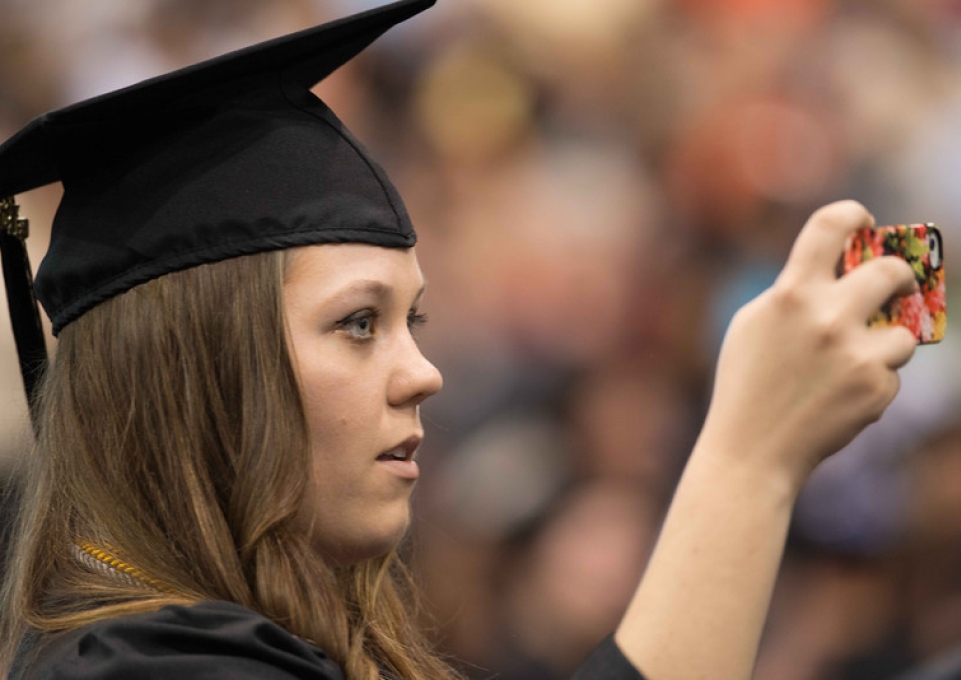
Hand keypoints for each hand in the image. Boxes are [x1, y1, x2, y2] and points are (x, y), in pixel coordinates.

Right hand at [699, 201, 917, 488]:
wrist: (753, 449)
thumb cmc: (746, 383)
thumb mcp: (753, 324)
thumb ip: (792, 292)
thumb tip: (839, 267)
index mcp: (790, 293)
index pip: (831, 224)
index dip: (853, 214)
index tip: (863, 223)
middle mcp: (826, 316)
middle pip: (891, 271)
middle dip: (899, 277)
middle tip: (893, 287)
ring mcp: (855, 354)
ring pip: (904, 332)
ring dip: (886, 344)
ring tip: (851, 366)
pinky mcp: (876, 388)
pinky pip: (890, 373)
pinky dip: (872, 384)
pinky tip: (838, 399)